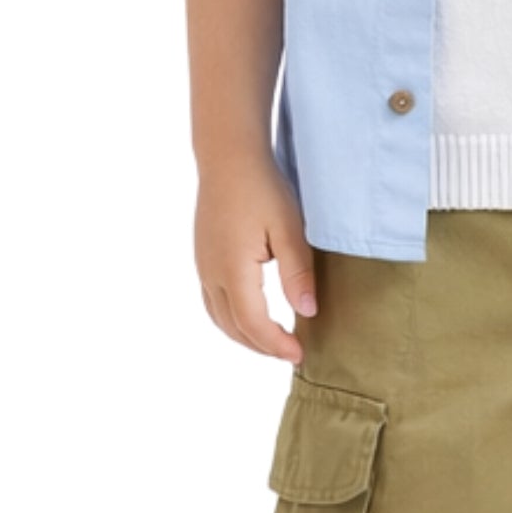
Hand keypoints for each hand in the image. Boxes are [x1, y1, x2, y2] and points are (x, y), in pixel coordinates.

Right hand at [194, 165, 318, 362]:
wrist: (228, 158)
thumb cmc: (262, 188)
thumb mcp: (289, 228)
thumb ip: (297, 273)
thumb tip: (307, 312)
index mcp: (233, 270)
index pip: (253, 324)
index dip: (276, 345)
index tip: (300, 354)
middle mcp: (212, 274)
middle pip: (234, 328)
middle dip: (262, 346)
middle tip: (292, 352)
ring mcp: (203, 266)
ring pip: (219, 318)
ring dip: (245, 336)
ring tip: (274, 341)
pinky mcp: (203, 258)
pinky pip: (213, 302)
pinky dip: (232, 319)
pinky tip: (251, 316)